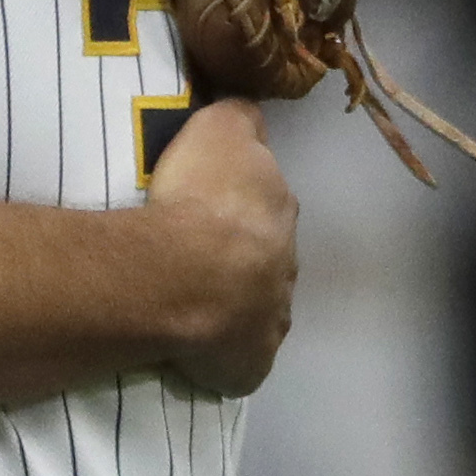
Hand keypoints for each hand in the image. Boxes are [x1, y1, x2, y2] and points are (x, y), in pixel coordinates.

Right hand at [146, 100, 297, 395]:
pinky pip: (240, 355)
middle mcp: (287, 263)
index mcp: (280, 208)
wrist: (188, 276)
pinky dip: (225, 350)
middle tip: (195, 251)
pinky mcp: (253, 361)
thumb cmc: (200, 200)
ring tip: (191, 299)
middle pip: (267, 253)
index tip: (210, 202)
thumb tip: (249, 114)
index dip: (240, 200)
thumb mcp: (221, 129)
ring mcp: (274, 316)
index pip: (267, 198)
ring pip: (259, 305)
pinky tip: (198, 346)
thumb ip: (239, 117)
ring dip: (235, 301)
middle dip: (242, 252)